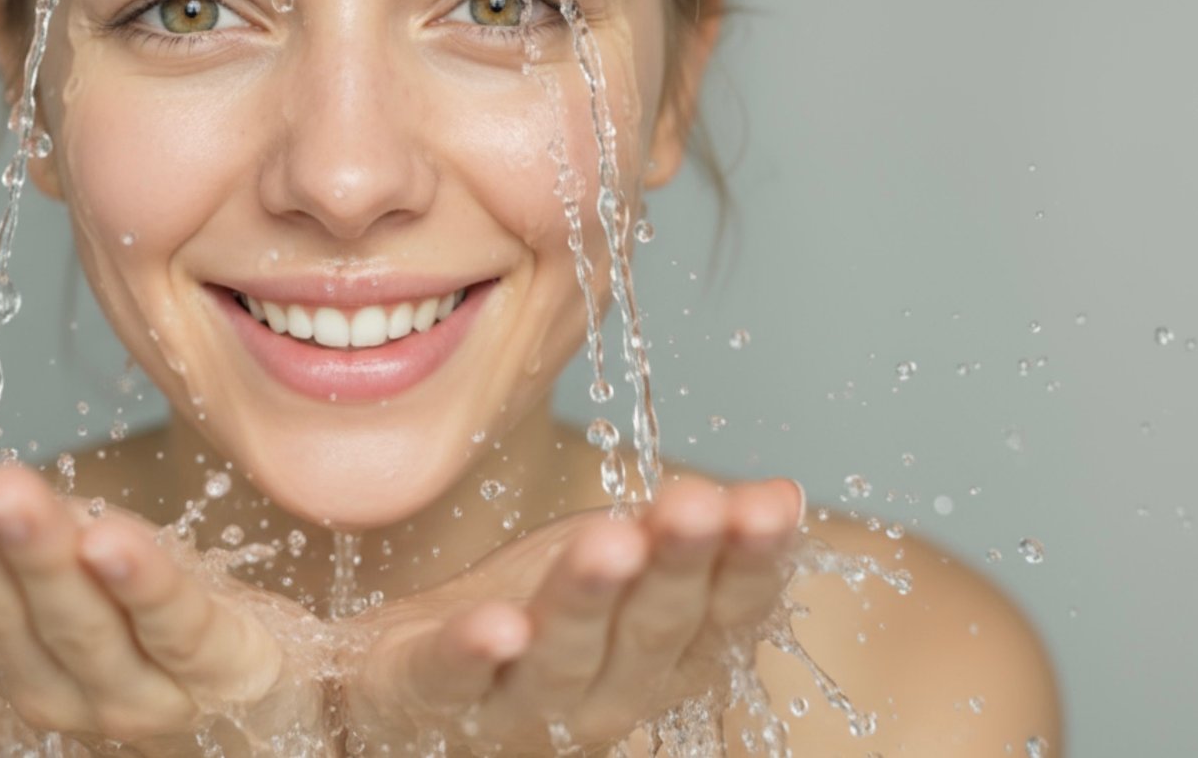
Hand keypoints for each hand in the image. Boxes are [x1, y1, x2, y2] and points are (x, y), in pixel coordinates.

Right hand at [0, 442, 324, 756]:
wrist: (253, 698)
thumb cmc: (136, 615)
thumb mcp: (47, 569)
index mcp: (4, 657)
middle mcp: (57, 687)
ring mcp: (138, 690)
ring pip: (76, 620)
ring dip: (34, 552)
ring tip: (2, 489)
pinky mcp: (217, 668)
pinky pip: (174, 625)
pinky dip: (140, 583)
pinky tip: (109, 537)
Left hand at [340, 475, 803, 753]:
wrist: (413, 676)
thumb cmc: (538, 614)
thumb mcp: (625, 562)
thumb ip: (698, 537)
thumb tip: (784, 496)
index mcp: (662, 658)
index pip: (721, 614)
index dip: (748, 562)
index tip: (771, 506)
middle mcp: (603, 694)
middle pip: (649, 631)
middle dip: (675, 566)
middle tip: (696, 506)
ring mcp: (517, 702)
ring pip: (562, 654)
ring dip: (586, 598)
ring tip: (610, 543)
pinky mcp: (433, 693)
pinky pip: (454, 677)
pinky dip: (473, 652)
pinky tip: (493, 626)